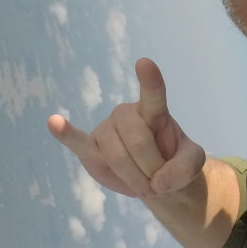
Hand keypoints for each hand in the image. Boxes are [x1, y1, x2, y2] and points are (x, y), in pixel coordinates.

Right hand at [48, 58, 206, 200]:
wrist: (156, 180)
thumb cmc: (173, 163)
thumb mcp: (193, 164)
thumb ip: (185, 169)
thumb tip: (160, 181)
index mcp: (154, 112)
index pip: (153, 94)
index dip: (149, 81)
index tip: (144, 63)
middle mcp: (127, 114)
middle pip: (138, 141)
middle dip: (152, 168)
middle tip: (160, 182)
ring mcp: (107, 130)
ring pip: (116, 153)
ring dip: (133, 176)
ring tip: (144, 184)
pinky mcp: (90, 149)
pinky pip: (77, 141)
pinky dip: (65, 133)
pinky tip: (53, 122)